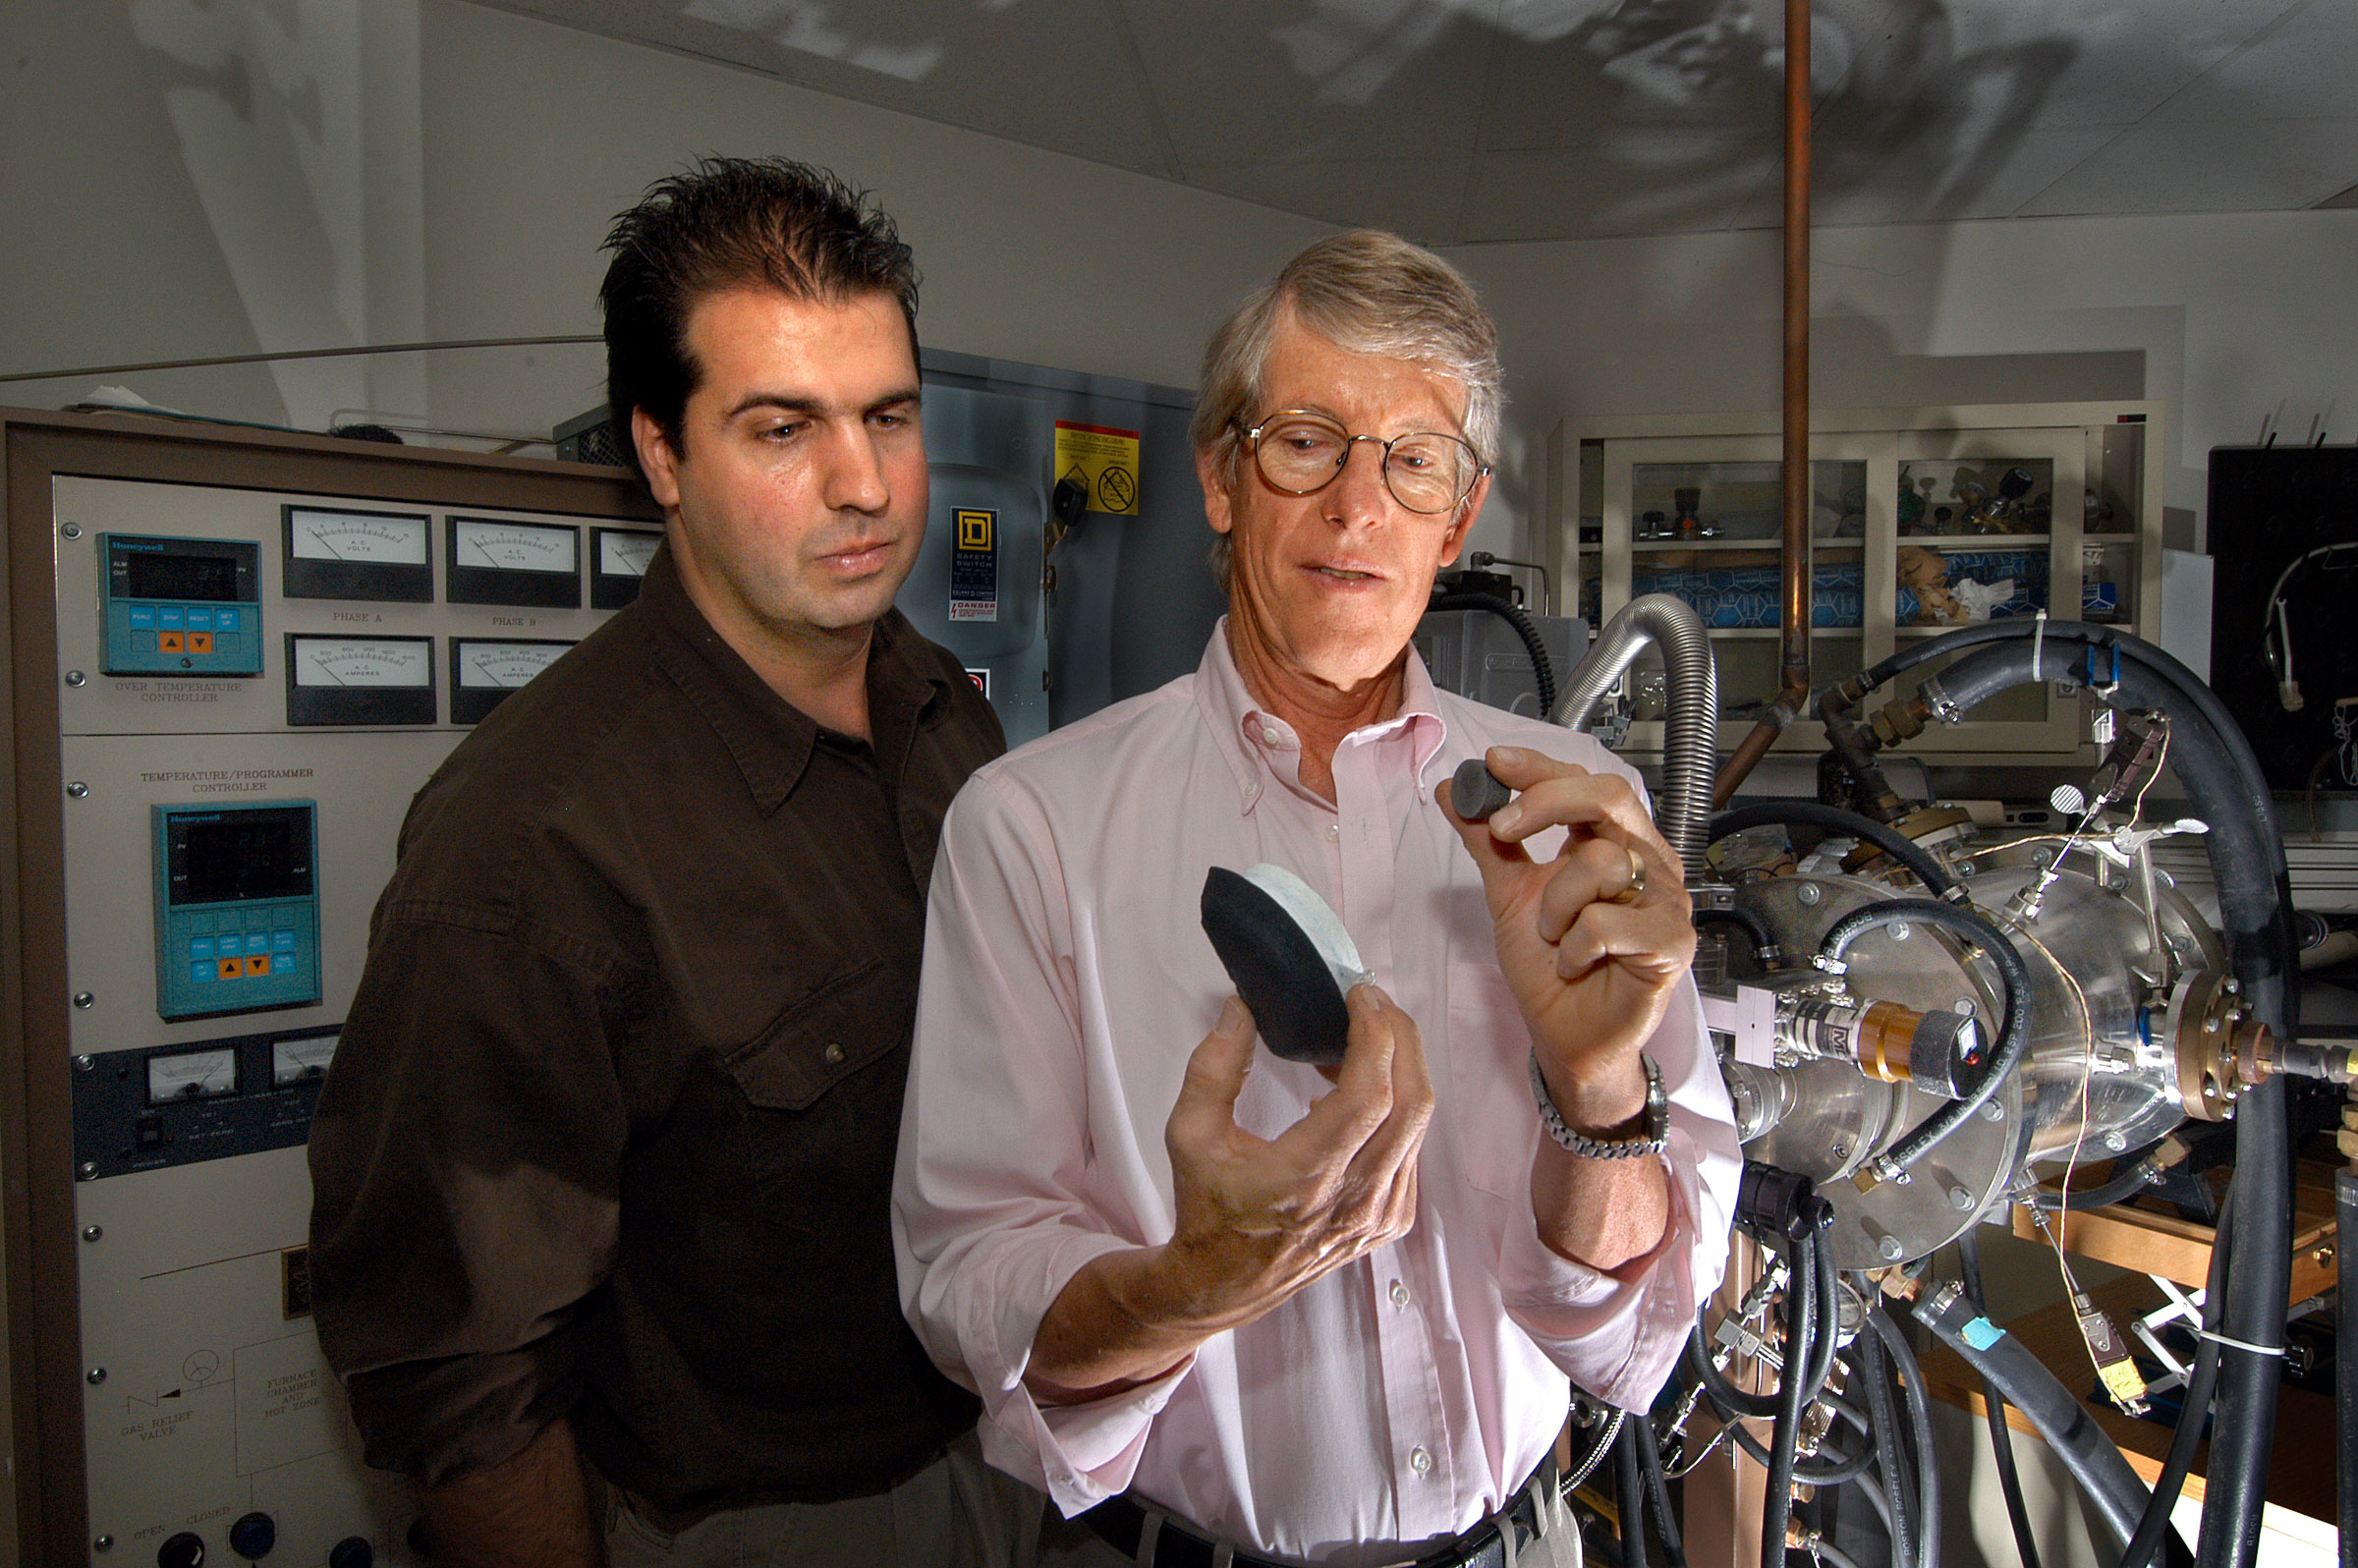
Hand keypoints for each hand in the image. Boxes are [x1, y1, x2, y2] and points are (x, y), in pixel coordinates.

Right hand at [1145, 986, 1431, 1333]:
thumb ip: (1213, 1067)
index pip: (1369, 1097)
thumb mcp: (1189, 1134)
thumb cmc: (1208, 1207)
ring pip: (1419, 1123)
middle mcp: (1354, 1200)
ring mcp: (1379, 1214)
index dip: (1375, 1036)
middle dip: (1401, 1038)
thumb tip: (1241, 1009)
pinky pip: (1413, 1147)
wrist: (1224, 1281)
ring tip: (1363, 1037)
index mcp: (1305, 1178)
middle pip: (1411, 1102)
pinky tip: (1360, 1089)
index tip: (1359, 995)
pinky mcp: (1391, 1220)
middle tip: (1373, 1002)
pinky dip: (1397, 1106)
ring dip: (1401, 1068)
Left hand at [1438, 747, 1695, 1127]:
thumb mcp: (1508, 893)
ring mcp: (1664, 899)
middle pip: (1608, 796)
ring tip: (1552, 936)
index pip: (1585, 782)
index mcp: (1613, 841)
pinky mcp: (1672, 942)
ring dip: (1555, 904)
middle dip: (1546, 803)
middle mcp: (1645, 861)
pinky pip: (1606, 922)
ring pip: (1600, 862)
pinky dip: (1574, 945)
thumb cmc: (1549, 965)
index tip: (1494, 763)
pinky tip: (1574, 963)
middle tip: (1501, 829)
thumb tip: (1454, 788)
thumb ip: (1487, 842)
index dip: (1541, 768)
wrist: (1566, 1035)